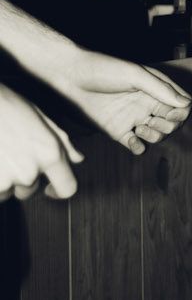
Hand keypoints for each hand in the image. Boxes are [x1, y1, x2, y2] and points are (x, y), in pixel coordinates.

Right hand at [0, 81, 80, 200]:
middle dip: (23, 179)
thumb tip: (77, 159)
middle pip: (31, 191)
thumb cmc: (8, 106)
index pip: (67, 188)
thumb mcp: (40, 118)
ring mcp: (7, 180)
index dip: (59, 190)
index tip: (50, 189)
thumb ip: (62, 142)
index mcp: (50, 153)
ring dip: (3, 181)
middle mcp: (31, 171)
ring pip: (8, 193)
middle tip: (11, 156)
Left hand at [54, 49, 191, 154]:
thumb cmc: (103, 70)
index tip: (171, 114)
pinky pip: (136, 145)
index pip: (182, 105)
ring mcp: (133, 118)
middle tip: (151, 121)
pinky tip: (133, 141)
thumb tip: (186, 104)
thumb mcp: (135, 75)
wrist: (70, 78)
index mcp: (155, 89)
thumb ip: (160, 89)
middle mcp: (147, 104)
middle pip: (172, 123)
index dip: (181, 113)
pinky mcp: (118, 131)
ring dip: (155, 137)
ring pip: (157, 136)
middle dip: (168, 127)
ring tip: (140, 129)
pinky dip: (139, 148)